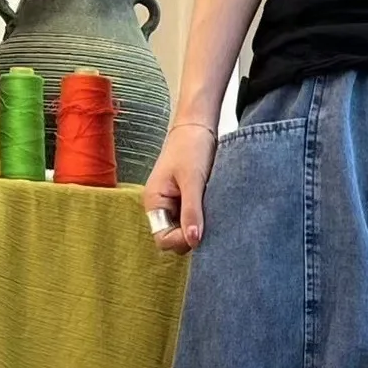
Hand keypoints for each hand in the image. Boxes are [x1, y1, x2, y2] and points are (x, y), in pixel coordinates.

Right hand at [142, 124, 217, 254]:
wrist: (197, 126)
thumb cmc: (191, 147)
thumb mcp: (193, 180)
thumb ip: (192, 210)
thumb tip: (193, 241)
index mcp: (154, 202)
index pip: (163, 240)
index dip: (181, 240)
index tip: (199, 229)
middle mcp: (161, 208)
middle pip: (175, 240)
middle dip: (191, 236)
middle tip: (209, 220)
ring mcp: (173, 206)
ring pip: (186, 233)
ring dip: (199, 228)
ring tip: (212, 211)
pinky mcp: (185, 203)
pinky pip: (193, 222)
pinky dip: (203, 221)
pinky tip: (213, 210)